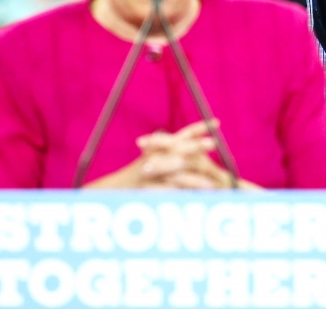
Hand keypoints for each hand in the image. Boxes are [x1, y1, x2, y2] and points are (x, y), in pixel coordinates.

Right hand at [85, 120, 251, 188]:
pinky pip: (165, 194)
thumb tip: (195, 159)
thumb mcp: (152, 167)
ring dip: (195, 179)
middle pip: (176, 149)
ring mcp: (147, 175)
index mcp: (156, 151)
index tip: (217, 123)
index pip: (179, 136)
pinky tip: (192, 202)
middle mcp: (151, 159)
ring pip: (174, 174)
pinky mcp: (144, 191)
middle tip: (215, 143)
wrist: (108, 195)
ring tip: (212, 184)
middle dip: (196, 145)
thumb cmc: (134, 183)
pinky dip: (180, 198)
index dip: (197, 128)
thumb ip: (170, 160)